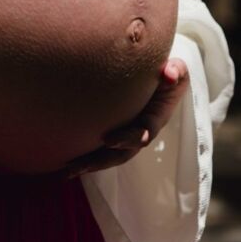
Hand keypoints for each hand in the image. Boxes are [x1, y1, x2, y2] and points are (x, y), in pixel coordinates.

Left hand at [63, 59, 189, 178]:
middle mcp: (142, 132)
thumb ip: (175, 71)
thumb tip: (168, 73)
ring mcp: (129, 135)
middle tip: (80, 166)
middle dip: (102, 161)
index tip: (109, 140)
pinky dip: (85, 156)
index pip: (143, 134)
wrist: (163, 80)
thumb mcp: (177, 70)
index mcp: (156, 119)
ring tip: (66, 171)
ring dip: (89, 164)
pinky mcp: (116, 134)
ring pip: (110, 156)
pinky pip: (101, 149)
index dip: (127, 139)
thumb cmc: (169, 74)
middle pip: (123, 153)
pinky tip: (63, 163)